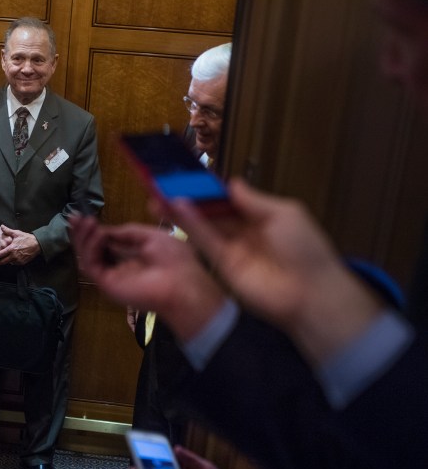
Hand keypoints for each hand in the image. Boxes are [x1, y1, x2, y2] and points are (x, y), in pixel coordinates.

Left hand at [0, 225, 40, 264]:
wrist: (37, 244)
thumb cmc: (27, 238)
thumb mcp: (17, 233)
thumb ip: (8, 231)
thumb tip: (1, 226)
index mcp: (11, 248)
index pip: (0, 254)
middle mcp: (14, 256)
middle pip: (3, 261)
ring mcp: (18, 260)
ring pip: (9, 263)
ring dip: (6, 262)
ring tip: (2, 260)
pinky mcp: (22, 262)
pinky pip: (15, 263)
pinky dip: (12, 262)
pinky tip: (11, 259)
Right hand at [69, 214, 225, 339]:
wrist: (182, 284)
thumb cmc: (174, 259)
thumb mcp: (151, 236)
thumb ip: (127, 232)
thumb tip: (106, 230)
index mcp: (133, 258)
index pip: (107, 244)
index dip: (97, 230)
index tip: (86, 216)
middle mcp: (120, 268)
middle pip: (93, 250)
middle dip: (83, 233)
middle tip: (74, 217)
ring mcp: (112, 277)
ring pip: (88, 257)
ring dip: (84, 238)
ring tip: (84, 221)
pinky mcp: (107, 284)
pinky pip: (91, 265)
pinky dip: (91, 247)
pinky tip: (98, 234)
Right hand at [165, 179, 383, 363]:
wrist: (309, 294)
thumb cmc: (305, 249)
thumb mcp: (285, 214)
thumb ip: (254, 199)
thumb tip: (231, 183)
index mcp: (262, 216)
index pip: (230, 198)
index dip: (210, 187)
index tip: (189, 174)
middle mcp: (244, 231)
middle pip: (212, 211)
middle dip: (190, 198)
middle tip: (165, 184)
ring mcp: (232, 249)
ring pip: (203, 225)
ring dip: (182, 210)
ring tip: (159, 195)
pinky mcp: (222, 265)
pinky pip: (204, 241)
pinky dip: (190, 225)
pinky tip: (176, 208)